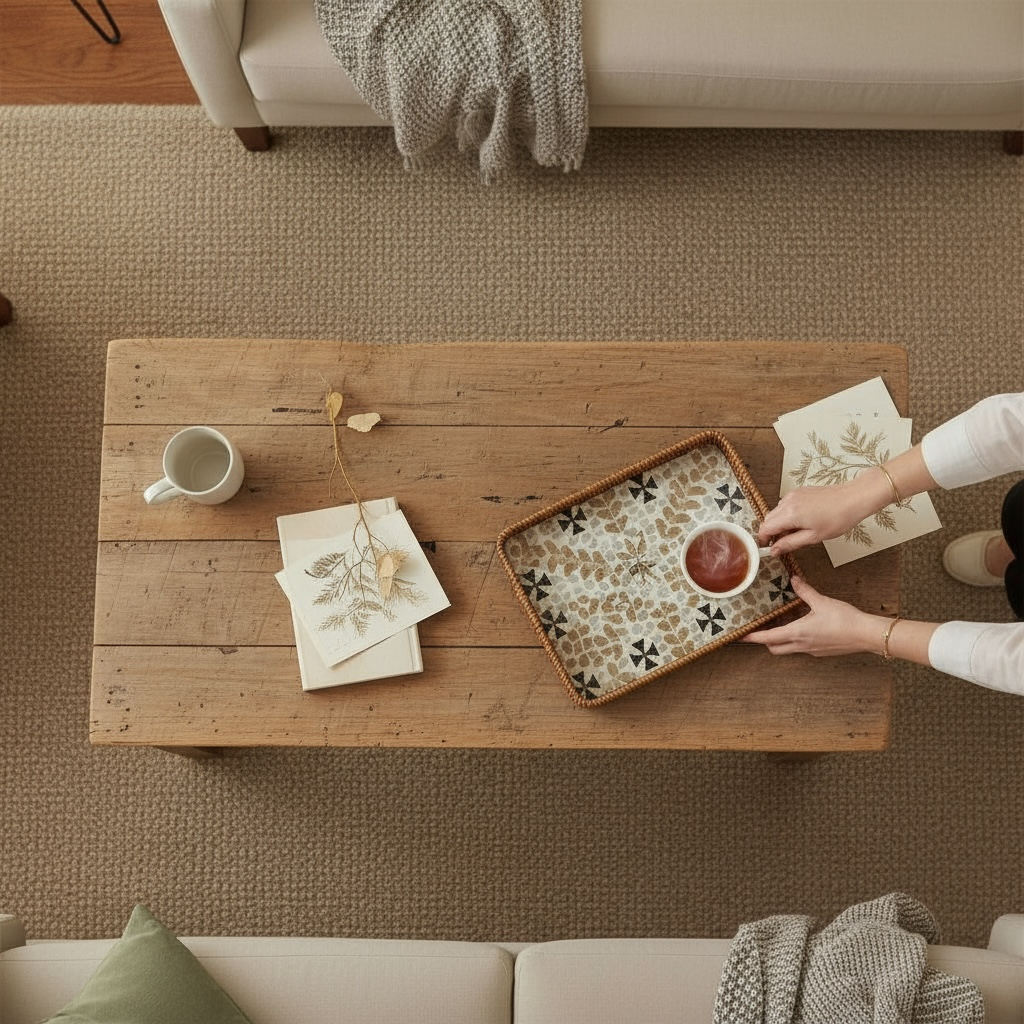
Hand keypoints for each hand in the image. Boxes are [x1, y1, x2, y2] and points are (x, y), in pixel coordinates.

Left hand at [743, 576, 884, 657]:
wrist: (866, 635)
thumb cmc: (845, 619)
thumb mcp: (822, 602)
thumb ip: (805, 591)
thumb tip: (794, 580)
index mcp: (798, 633)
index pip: (769, 638)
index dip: (753, 637)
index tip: (741, 636)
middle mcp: (802, 645)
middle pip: (775, 648)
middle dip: (765, 641)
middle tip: (760, 630)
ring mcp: (811, 651)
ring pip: (789, 649)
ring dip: (781, 641)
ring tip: (780, 626)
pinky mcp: (821, 651)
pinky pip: (802, 648)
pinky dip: (796, 640)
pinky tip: (802, 628)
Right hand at [757, 480, 881, 555]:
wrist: (853, 499)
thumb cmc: (838, 518)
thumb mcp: (813, 537)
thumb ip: (790, 543)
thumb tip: (775, 550)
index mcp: (790, 514)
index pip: (765, 528)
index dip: (763, 539)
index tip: (766, 547)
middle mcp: (788, 502)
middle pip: (768, 519)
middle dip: (771, 532)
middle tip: (781, 544)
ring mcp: (793, 495)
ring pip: (776, 512)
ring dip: (779, 523)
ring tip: (795, 533)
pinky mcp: (799, 492)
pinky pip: (785, 505)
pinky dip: (787, 515)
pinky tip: (801, 522)